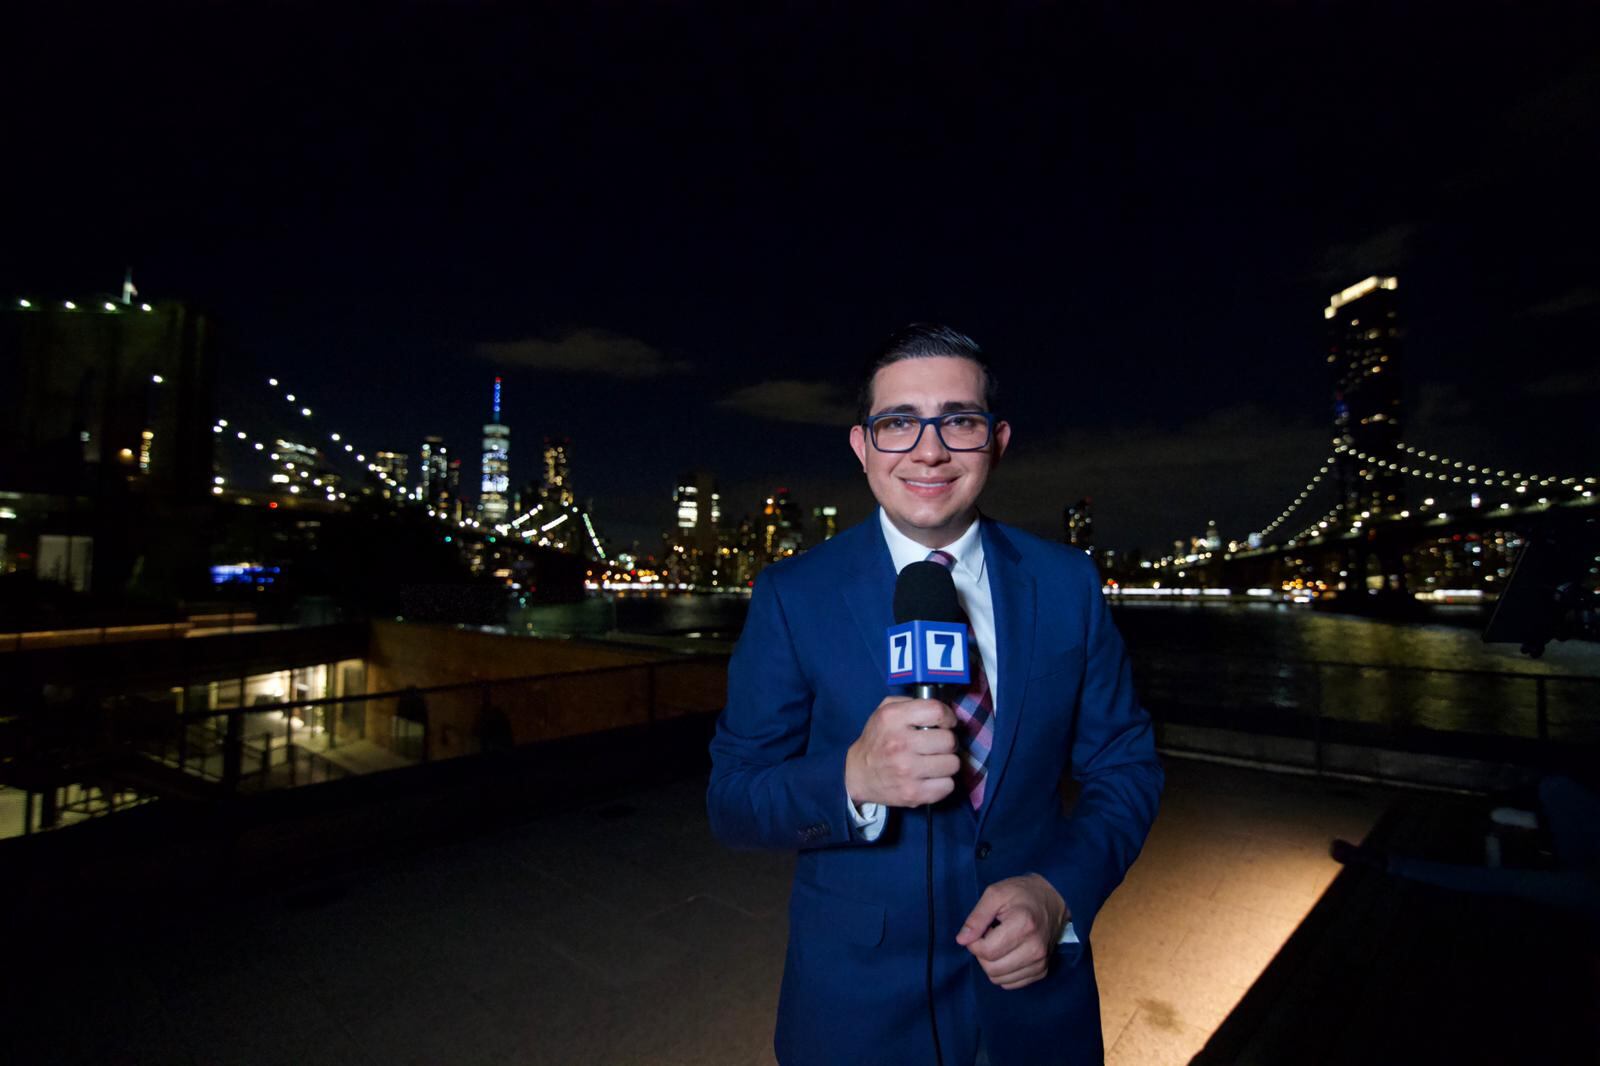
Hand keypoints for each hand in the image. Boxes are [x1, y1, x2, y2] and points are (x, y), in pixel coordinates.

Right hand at [844, 696, 959, 807]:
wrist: (858, 774)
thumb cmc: (878, 740)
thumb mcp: (885, 710)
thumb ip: (912, 702)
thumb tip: (941, 710)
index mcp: (893, 719)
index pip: (937, 711)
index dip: (947, 717)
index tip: (945, 724)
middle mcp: (900, 744)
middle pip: (949, 740)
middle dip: (947, 742)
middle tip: (936, 746)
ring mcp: (907, 771)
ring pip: (953, 764)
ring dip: (946, 763)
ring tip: (933, 762)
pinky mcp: (913, 793)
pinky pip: (948, 785)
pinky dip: (943, 782)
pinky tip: (931, 777)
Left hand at [955, 874, 1067, 989]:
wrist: (1052, 900)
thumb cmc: (1021, 894)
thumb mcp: (995, 894)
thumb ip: (976, 918)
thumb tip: (962, 940)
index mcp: (1024, 926)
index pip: (986, 951)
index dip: (974, 942)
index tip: (980, 929)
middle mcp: (1035, 949)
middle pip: (992, 969)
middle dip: (982, 954)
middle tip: (989, 935)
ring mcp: (1040, 962)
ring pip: (999, 979)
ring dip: (992, 963)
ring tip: (1000, 943)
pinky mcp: (1042, 971)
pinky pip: (1011, 983)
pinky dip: (1003, 971)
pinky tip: (1008, 953)